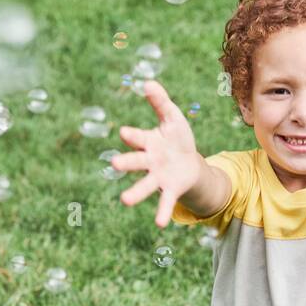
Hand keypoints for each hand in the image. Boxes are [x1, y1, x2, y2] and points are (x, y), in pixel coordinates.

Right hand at [113, 80, 201, 227]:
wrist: (190, 164)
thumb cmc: (178, 139)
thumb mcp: (172, 117)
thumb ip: (160, 102)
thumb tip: (148, 82)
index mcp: (148, 142)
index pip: (138, 138)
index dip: (132, 136)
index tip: (124, 133)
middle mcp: (149, 161)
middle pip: (135, 162)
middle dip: (126, 163)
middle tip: (114, 164)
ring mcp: (158, 177)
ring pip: (144, 185)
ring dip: (135, 192)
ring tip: (125, 201)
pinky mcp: (169, 189)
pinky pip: (164, 201)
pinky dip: (162, 212)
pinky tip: (160, 224)